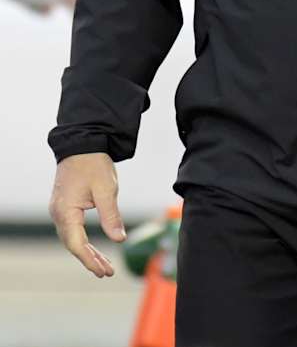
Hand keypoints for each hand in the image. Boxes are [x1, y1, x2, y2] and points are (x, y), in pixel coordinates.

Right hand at [49, 153, 125, 277]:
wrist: (82, 142)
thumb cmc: (93, 163)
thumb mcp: (107, 189)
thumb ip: (111, 216)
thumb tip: (119, 240)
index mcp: (66, 211)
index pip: (76, 244)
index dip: (90, 260)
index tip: (104, 272)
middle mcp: (58, 213)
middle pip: (72, 244)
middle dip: (90, 259)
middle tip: (107, 272)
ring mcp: (60, 209)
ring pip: (72, 238)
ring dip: (87, 252)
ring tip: (104, 265)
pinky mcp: (65, 205)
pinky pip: (72, 229)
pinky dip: (83, 241)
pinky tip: (94, 248)